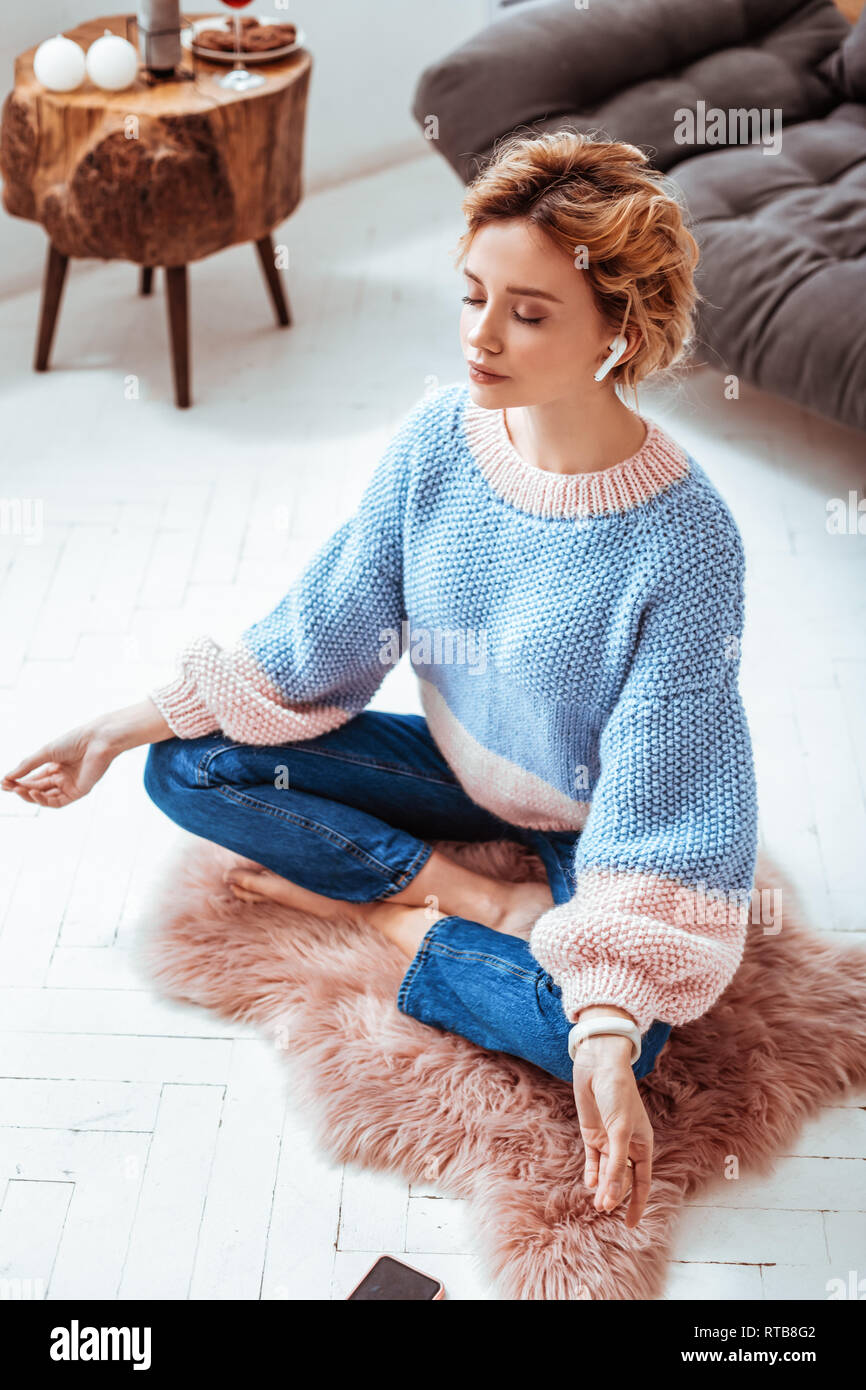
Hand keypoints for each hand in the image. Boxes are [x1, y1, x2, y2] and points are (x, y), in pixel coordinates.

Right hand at [1, 698, 172, 809]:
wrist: (97, 740)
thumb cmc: (75, 740)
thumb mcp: (46, 752)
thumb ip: (28, 765)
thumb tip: (8, 777)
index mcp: (56, 766)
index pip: (34, 778)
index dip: (19, 781)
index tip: (4, 782)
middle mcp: (63, 777)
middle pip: (38, 789)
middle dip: (22, 788)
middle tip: (8, 787)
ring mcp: (70, 785)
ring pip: (46, 797)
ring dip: (30, 795)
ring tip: (17, 789)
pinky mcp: (79, 792)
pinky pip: (58, 802)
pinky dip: (44, 800)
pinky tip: (33, 793)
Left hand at [572, 1030, 653, 1228]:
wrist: (599, 1067)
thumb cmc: (617, 1095)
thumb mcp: (620, 1131)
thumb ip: (616, 1164)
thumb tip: (611, 1197)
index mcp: (643, 1144)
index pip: (642, 1181)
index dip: (638, 1203)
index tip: (631, 1225)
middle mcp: (627, 1145)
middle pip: (623, 1179)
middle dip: (616, 1195)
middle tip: (604, 1210)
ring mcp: (609, 1140)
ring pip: (607, 1172)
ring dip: (603, 1187)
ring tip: (596, 1204)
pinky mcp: (593, 1134)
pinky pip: (594, 1160)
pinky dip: (593, 1172)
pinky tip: (590, 1183)